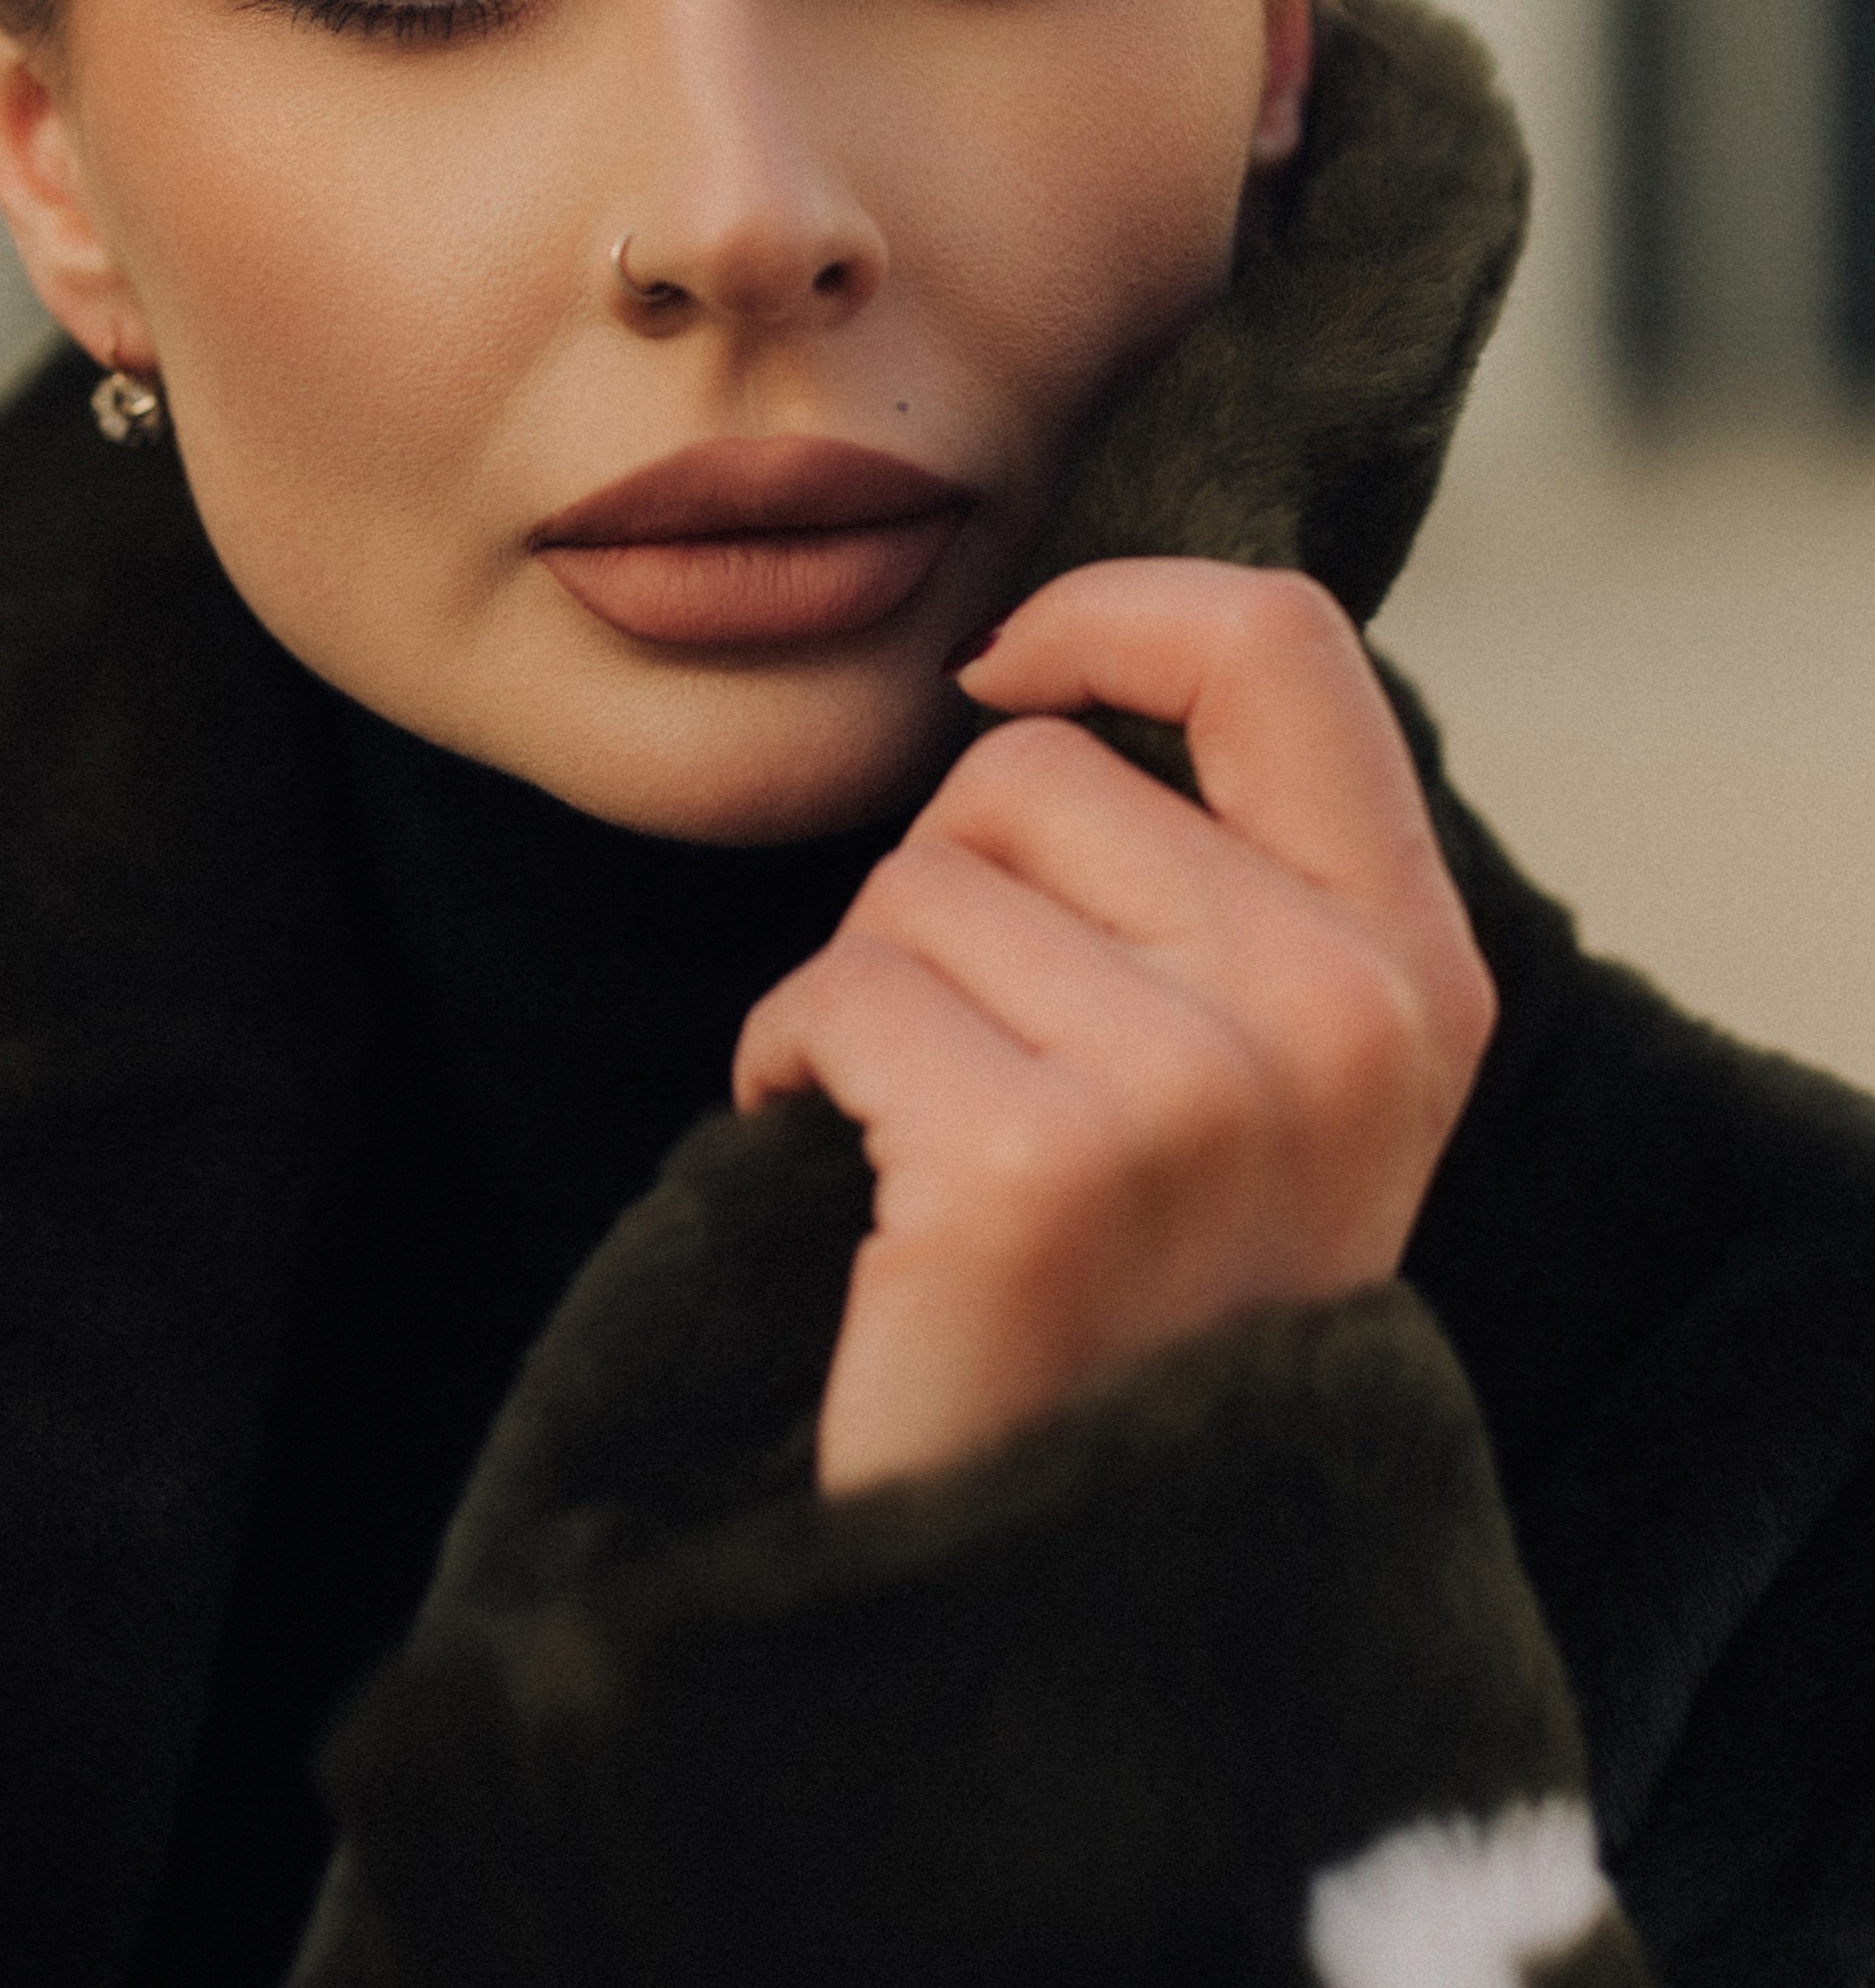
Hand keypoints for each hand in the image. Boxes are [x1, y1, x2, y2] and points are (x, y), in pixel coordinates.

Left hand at [734, 560, 1492, 1494]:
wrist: (1068, 1593)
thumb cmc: (1129, 1305)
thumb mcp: (1262, 1081)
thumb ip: (1218, 881)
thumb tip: (1038, 671)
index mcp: (1413, 970)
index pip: (1279, 642)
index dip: (1111, 612)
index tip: (1009, 672)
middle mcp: (1339, 1018)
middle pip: (1027, 774)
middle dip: (944, 894)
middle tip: (981, 1071)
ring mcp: (1199, 1095)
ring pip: (913, 885)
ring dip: (869, 997)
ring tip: (930, 1152)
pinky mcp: (1035, 1171)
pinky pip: (835, 992)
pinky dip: (792, 1066)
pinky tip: (852, 1187)